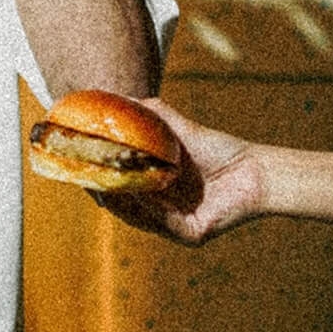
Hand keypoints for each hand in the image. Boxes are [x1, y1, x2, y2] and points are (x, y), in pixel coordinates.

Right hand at [96, 99, 264, 246]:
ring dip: (119, 200)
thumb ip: (149, 113)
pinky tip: (133, 191)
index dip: (98, 179)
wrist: (254, 168)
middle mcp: (163, 213)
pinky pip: (163, 222)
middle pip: (124, 207)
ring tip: (100, 182)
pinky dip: (146, 207)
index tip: (79, 164)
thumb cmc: (216, 148)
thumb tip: (117, 97)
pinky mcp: (191, 234)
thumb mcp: (176, 128)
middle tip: (82, 176)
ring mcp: (176, 226)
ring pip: (139, 217)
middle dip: (102, 192)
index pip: (119, 191)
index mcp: (156, 193)